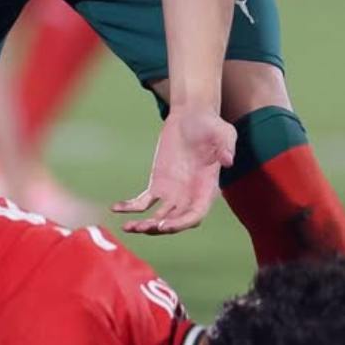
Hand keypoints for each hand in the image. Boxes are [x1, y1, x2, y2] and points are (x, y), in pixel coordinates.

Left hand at [113, 109, 235, 233]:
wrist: (191, 116)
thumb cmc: (211, 124)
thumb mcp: (223, 133)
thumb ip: (227, 147)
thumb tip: (228, 161)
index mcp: (207, 188)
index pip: (195, 215)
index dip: (181, 223)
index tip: (165, 225)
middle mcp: (190, 196)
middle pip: (175, 221)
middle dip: (160, 228)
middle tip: (142, 227)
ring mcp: (172, 193)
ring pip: (158, 217)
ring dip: (144, 224)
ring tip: (128, 227)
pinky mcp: (157, 185)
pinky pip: (143, 202)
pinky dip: (130, 207)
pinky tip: (116, 208)